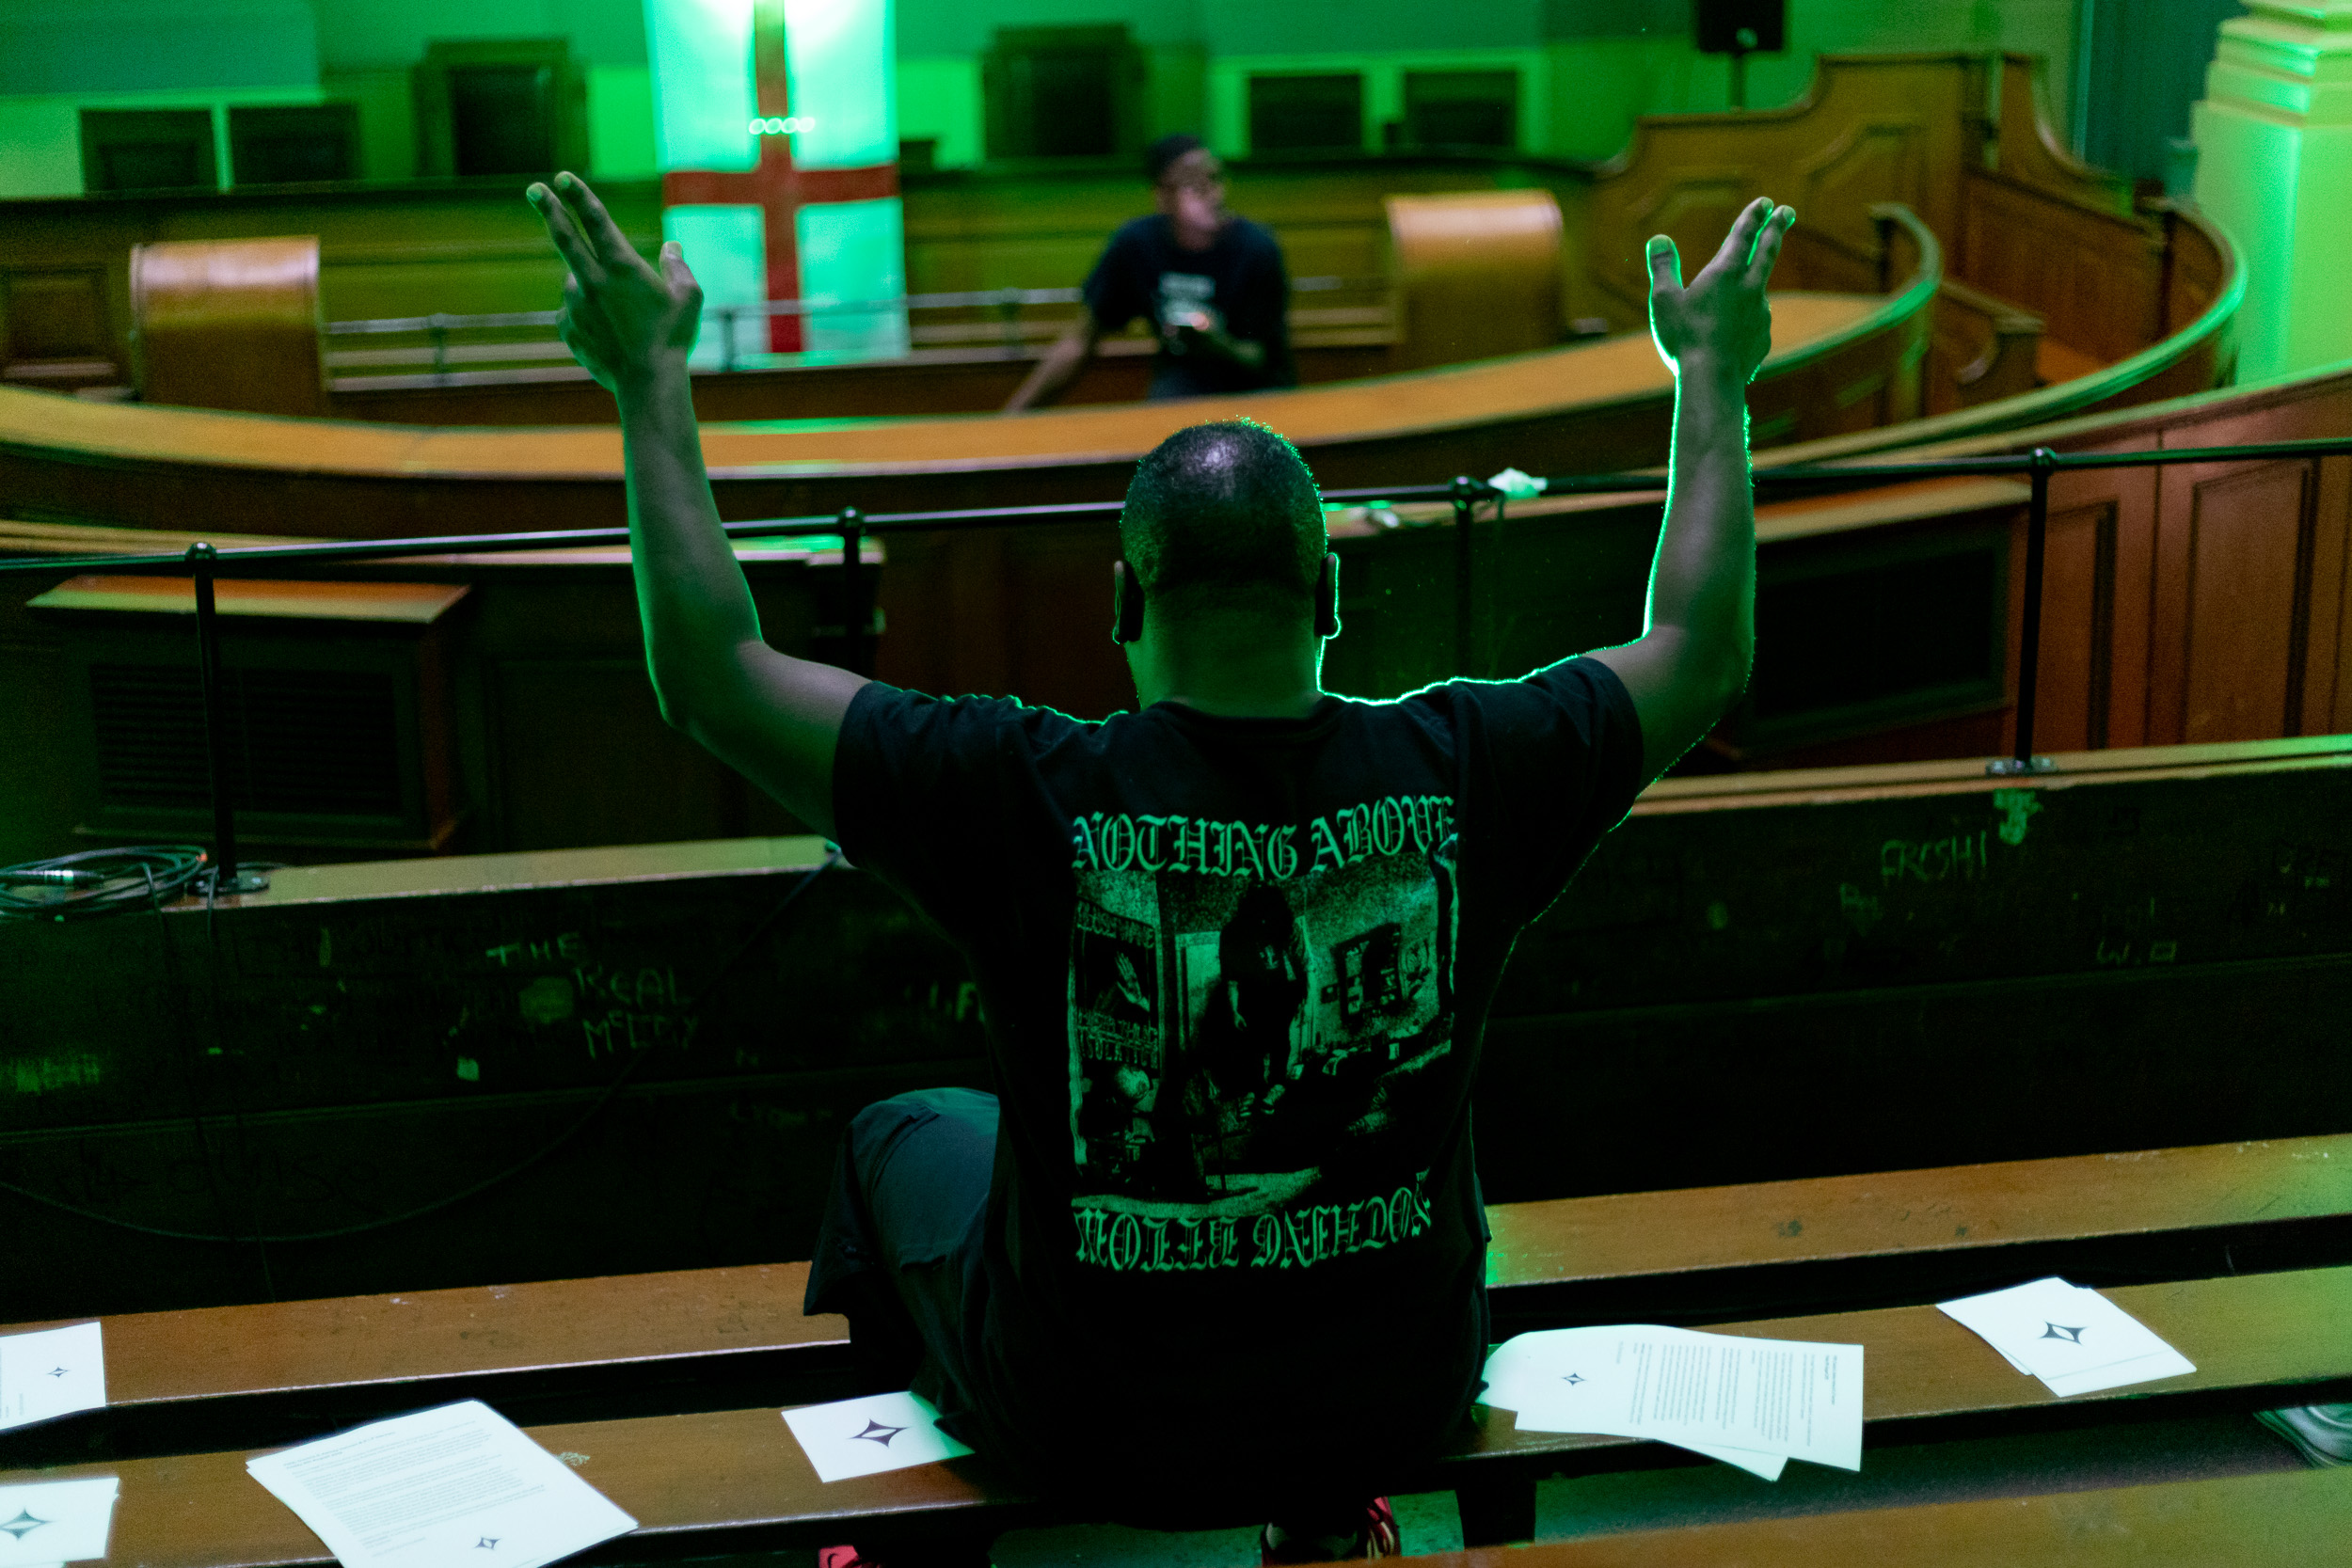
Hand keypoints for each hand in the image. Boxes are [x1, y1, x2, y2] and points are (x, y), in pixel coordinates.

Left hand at [528, 172, 701, 394]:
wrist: (647, 383)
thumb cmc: (672, 338)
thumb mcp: (688, 297)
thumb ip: (677, 266)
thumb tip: (672, 246)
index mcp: (621, 266)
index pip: (595, 220)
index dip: (579, 195)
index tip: (563, 177)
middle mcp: (591, 280)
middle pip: (564, 236)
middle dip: (548, 208)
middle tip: (532, 190)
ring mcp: (575, 305)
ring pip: (578, 283)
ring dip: (593, 290)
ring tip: (623, 321)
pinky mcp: (567, 328)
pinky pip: (575, 314)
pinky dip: (588, 317)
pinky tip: (611, 337)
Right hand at [1646, 197, 1794, 383]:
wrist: (1712, 380)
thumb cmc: (1684, 337)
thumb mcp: (1664, 300)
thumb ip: (1663, 267)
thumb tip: (1659, 239)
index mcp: (1725, 273)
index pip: (1744, 235)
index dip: (1753, 216)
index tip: (1764, 202)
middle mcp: (1750, 288)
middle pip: (1768, 250)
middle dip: (1778, 227)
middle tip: (1788, 211)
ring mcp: (1761, 313)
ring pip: (1759, 290)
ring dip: (1753, 284)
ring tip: (1736, 297)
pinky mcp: (1762, 337)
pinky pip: (1754, 322)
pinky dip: (1746, 320)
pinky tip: (1731, 334)